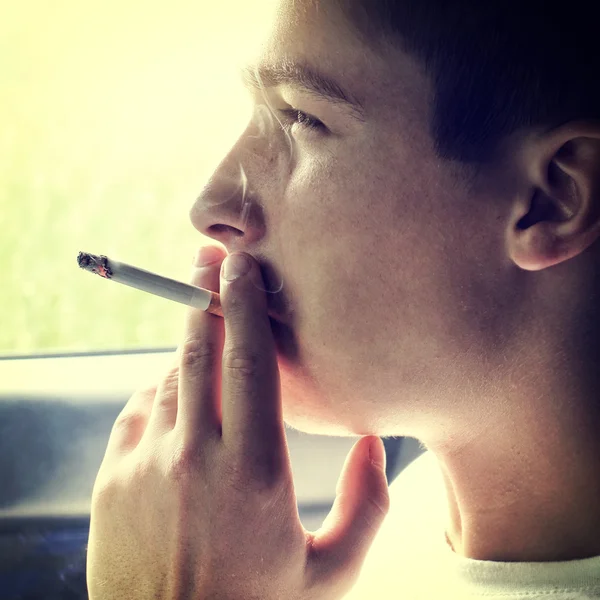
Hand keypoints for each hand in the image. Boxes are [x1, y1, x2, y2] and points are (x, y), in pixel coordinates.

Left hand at [86, 247, 389, 599]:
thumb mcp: (329, 574)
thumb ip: (367, 506)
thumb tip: (376, 442)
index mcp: (256, 473)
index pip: (249, 363)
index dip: (244, 306)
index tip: (241, 267)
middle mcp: (197, 458)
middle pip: (199, 351)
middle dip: (205, 297)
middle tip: (209, 261)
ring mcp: (146, 466)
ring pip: (170, 377)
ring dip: (190, 351)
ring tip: (209, 341)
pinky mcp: (113, 479)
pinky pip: (140, 408)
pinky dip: (163, 392)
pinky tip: (181, 404)